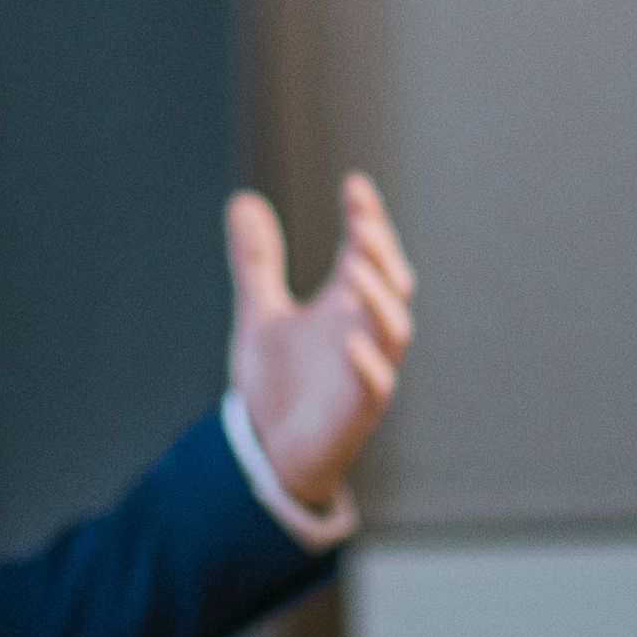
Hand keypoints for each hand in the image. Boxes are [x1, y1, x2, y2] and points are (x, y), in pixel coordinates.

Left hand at [227, 172, 415, 515]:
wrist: (269, 451)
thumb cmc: (277, 381)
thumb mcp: (260, 313)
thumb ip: (256, 261)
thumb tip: (243, 200)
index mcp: (345, 304)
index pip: (367, 251)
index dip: (367, 218)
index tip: (355, 185)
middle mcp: (363, 331)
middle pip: (391, 282)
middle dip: (381, 251)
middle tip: (363, 222)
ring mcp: (366, 368)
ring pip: (393, 329)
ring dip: (380, 300)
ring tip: (355, 268)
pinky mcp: (358, 410)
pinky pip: (375, 385)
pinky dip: (368, 363)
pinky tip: (351, 343)